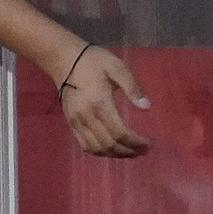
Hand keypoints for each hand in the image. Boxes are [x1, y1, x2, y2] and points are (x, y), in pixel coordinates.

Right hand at [52, 43, 151, 158]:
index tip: (148, 143)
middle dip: (129, 151)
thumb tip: (146, 107)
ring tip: (130, 152)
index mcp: (100, 102)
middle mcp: (86, 116)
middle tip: (143, 150)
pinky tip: (112, 149)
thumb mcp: (117, 67)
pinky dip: (100, 152)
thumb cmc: (93, 61)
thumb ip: (132, 87)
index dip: (136, 142)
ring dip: (116, 154)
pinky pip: (85, 146)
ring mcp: (76, 121)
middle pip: (110, 144)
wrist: (64, 59)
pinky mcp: (71, 123)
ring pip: (97, 149)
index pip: (120, 133)